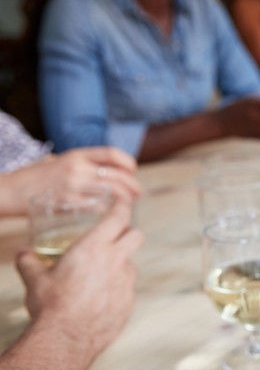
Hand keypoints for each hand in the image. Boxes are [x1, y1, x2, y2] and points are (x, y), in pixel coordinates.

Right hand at [0, 148, 140, 216]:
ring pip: (112, 193)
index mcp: (76, 154)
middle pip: (118, 175)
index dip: (128, 163)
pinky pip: (96, 208)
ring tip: (130, 205)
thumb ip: (77, 164)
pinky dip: (108, 212)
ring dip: (126, 201)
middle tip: (137, 194)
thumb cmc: (32, 178)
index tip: (132, 171)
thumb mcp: (56, 161)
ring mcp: (72, 185)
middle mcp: (77, 167)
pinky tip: (111, 216)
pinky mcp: (67, 203)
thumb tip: (99, 169)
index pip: (112, 153)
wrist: (7, 190)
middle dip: (133, 186)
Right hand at [15, 201, 142, 357]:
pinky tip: (100, 299)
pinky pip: (128, 289)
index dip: (123, 206)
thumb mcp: (34, 280)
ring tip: (99, 275)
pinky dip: (118, 289)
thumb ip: (29, 261)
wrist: (65, 340)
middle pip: (136, 235)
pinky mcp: (129, 303)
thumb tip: (23, 253)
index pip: (119, 217)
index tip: (122, 202)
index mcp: (93, 248)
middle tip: (116, 237)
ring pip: (131, 264)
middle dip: (129, 233)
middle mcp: (115, 261)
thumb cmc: (50, 306)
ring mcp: (126, 283)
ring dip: (121, 265)